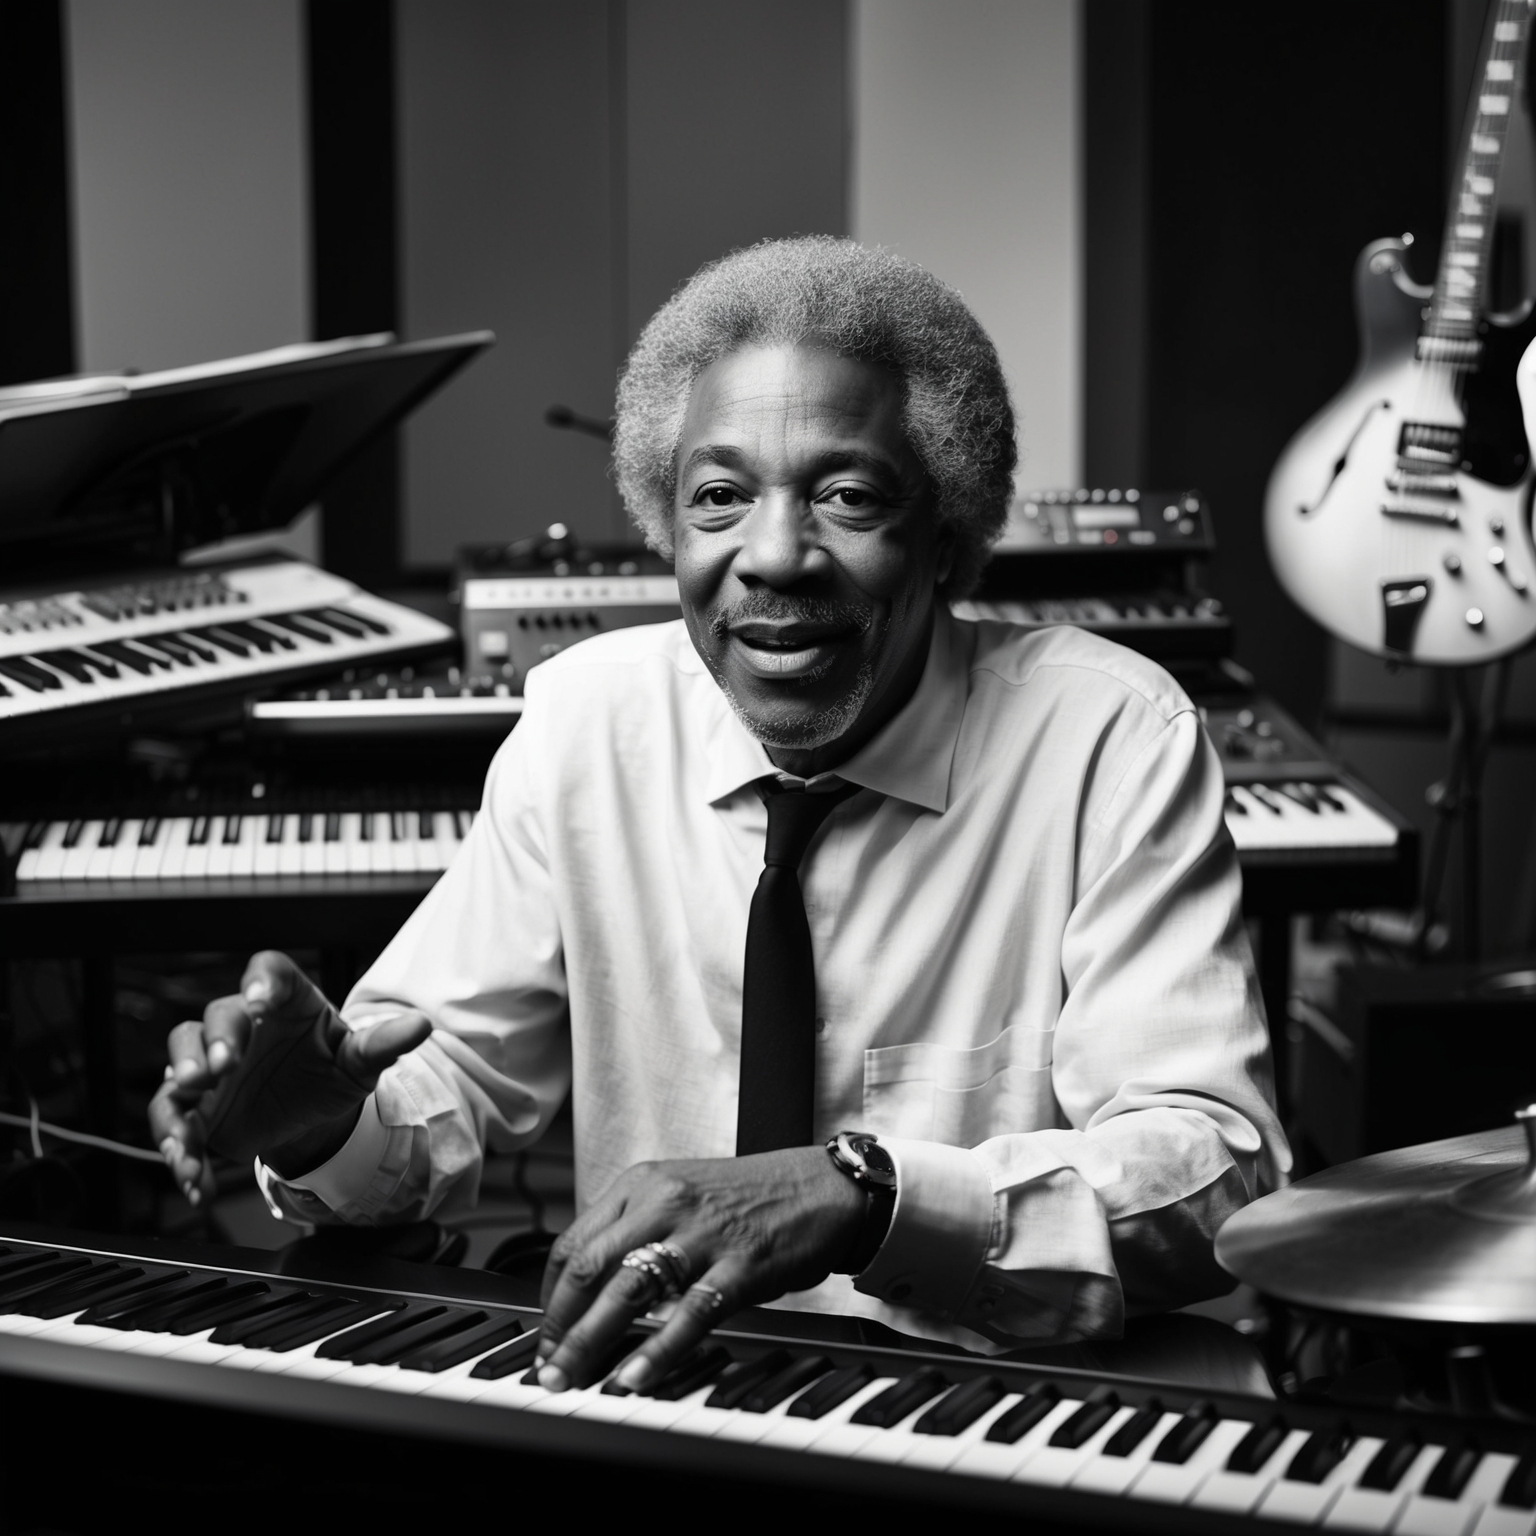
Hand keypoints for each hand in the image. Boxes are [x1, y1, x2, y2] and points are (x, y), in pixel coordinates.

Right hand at [147, 950, 431, 1203]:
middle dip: (214, 1040)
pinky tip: (198, 1177)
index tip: (261, 999)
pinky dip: (179, 1146)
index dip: (262, 979)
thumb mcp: (359, 1062)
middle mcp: (244, 1025)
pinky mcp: (195, 1102)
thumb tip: (422, 1026)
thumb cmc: (332, 1073)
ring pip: (182, 1054)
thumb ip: (383, 1044)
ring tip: (192, 1116)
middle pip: (218, 1014)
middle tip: (220, 1069)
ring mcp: (213, 1062)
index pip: (270, 971)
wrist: (310, 1120)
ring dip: (182, 1081)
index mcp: (287, 1002)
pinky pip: (172, 1114)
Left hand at [534, 1146, 866, 1393]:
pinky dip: (657, 1351)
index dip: (550, 1293)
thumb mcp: (681, 1192)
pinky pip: (689, 1313)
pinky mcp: (740, 1265)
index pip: (576, 1240)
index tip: (545, 1330)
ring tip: (571, 1378)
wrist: (820, 1185)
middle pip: (590, 1267)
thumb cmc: (750, 1196)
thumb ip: (636, 1227)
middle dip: (558, 1325)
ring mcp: (702, 1234)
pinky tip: (635, 1378)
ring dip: (590, 1342)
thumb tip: (591, 1287)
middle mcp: (665, 1202)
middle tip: (546, 1366)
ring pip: (628, 1291)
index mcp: (644, 1183)